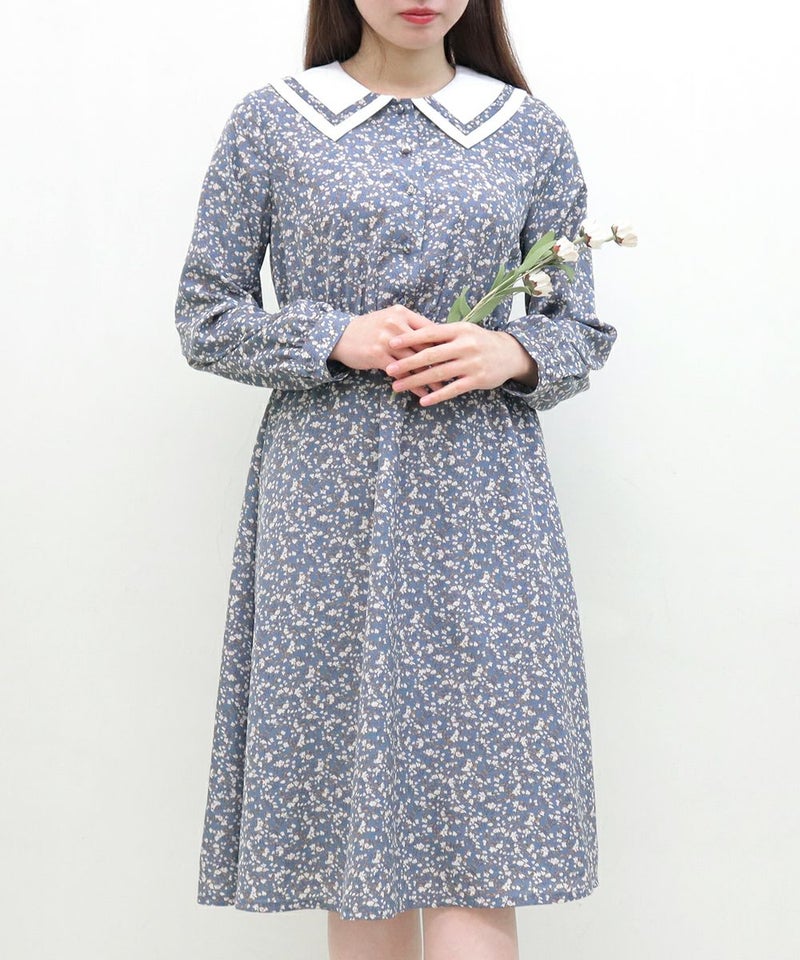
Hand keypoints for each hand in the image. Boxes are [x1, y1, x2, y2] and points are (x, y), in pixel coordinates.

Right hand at [329, 305, 447, 397]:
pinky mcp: (378, 355)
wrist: (340, 336)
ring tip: (442, 387)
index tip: (456, 357)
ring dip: (429, 377)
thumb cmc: (369, 329)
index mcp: (402, 313)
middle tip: (455, 374)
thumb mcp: (390, 319)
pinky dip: (412, 384)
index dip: (444, 344)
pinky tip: (421, 392)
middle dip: (441, 362)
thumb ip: (410, 327)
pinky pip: (400, 372)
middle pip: (425, 345)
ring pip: (414, 361)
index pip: (430, 329)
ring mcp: (386, 340)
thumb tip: (437, 338)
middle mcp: (396, 324)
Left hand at [384, 323, 538, 405]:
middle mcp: (465, 345)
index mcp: (459, 330)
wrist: (510, 353)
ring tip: (398, 386)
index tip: (390, 343)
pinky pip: (453, 389)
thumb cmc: (479, 341)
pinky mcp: (477, 380)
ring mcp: (471, 363)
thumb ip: (442, 334)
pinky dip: (437, 395)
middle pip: (430, 355)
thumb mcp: (463, 331)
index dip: (409, 338)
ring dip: (416, 381)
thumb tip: (412, 334)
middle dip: (407, 363)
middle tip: (389, 369)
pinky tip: (422, 400)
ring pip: (438, 374)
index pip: (429, 333)